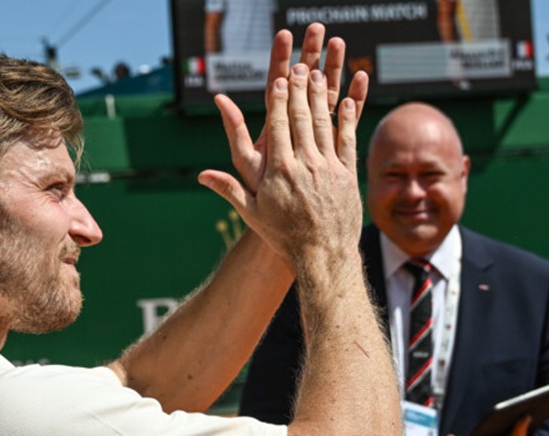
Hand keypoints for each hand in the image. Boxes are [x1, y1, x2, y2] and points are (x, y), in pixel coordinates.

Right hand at [199, 31, 367, 264]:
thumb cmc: (284, 236)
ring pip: (324, 124)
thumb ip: (228, 188)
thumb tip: (201, 175)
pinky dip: (347, 119)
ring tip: (320, 75)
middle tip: (300, 67)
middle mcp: (305, 164)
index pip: (279, 125)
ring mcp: (329, 168)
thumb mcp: (251, 213)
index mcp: (279, 171)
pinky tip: (345, 103)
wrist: (323, 256)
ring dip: (322, 97)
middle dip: (300, 89)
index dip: (280, 100)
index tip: (279, 79)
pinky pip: (347, 140)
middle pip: (302, 117)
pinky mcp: (347, 175)